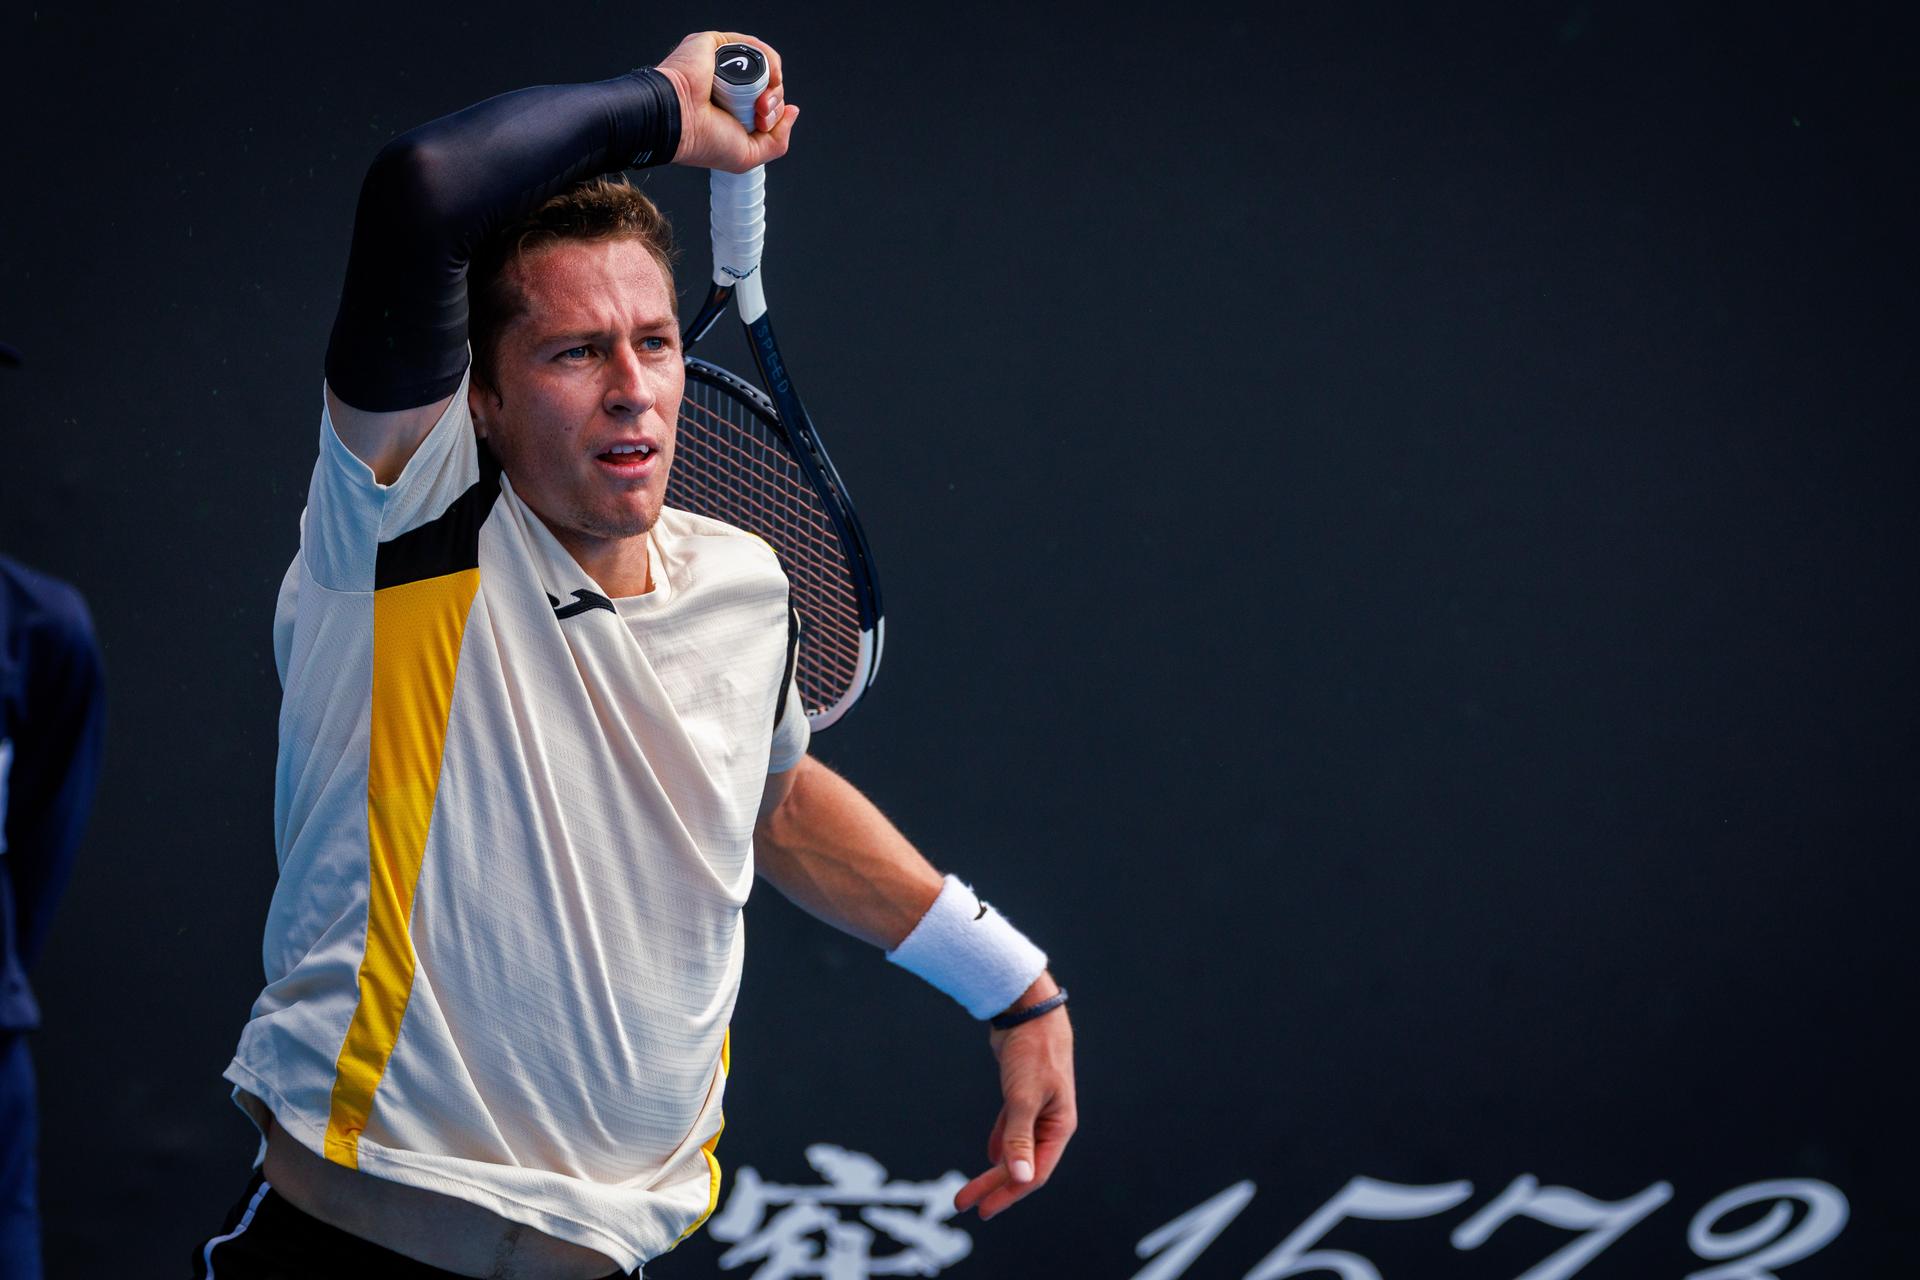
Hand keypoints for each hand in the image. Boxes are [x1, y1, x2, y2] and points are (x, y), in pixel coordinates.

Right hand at [654, 31, 798, 172]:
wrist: (680, 122)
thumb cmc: (703, 141)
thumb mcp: (749, 156)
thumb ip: (777, 141)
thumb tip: (793, 111)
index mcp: (731, 111)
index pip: (764, 105)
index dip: (773, 115)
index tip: (762, 125)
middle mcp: (727, 87)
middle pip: (767, 86)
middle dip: (774, 102)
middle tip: (760, 114)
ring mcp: (721, 65)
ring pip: (763, 67)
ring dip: (773, 84)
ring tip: (761, 101)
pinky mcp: (716, 45)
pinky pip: (752, 46)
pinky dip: (769, 59)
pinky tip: (771, 75)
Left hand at [954, 981, 1076, 1220]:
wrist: (1029, 1011)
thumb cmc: (1033, 1052)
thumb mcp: (1023, 1097)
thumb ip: (1020, 1138)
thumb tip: (1021, 1179)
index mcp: (1059, 1127)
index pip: (1034, 1173)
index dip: (1008, 1193)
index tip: (982, 1209)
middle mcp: (1051, 1122)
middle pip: (1022, 1165)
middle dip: (993, 1186)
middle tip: (964, 1204)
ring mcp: (1037, 1108)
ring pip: (1015, 1149)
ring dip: (994, 1169)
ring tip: (971, 1189)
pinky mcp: (1022, 1095)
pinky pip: (1011, 1129)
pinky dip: (1000, 1143)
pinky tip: (988, 1156)